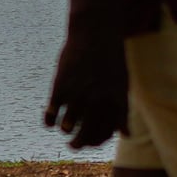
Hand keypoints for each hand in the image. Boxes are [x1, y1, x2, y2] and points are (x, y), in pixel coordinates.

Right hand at [45, 23, 128, 148]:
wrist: (95, 32)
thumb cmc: (111, 59)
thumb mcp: (122, 84)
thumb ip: (123, 112)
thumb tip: (127, 136)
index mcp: (115, 100)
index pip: (105, 134)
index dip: (97, 141)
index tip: (91, 141)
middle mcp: (97, 100)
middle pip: (85, 135)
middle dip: (78, 144)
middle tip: (73, 145)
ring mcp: (77, 95)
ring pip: (67, 128)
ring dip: (66, 130)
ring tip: (66, 127)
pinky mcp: (59, 88)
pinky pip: (50, 116)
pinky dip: (49, 121)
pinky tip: (50, 119)